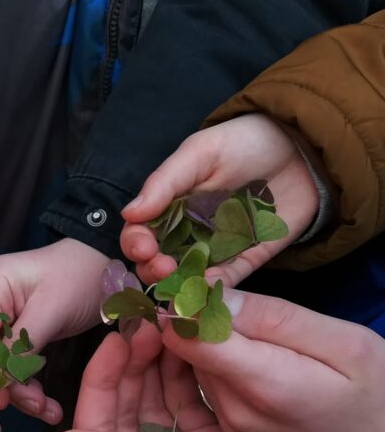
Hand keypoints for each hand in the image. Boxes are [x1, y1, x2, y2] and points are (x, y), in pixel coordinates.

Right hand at [0, 238, 111, 421]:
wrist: (109, 267)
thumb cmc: (82, 278)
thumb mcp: (52, 311)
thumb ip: (21, 345)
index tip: (4, 399)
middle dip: (7, 383)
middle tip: (36, 407)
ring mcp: (2, 314)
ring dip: (19, 388)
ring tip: (46, 409)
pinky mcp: (16, 328)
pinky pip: (12, 360)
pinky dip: (27, 380)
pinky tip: (44, 401)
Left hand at [57, 327, 297, 431]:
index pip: (93, 426)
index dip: (101, 378)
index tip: (117, 338)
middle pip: (119, 411)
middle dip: (129, 366)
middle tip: (147, 324)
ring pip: (149, 403)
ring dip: (153, 367)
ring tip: (167, 328)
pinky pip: (180, 406)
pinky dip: (180, 379)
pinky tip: (186, 349)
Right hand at [121, 115, 318, 286]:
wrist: (303, 146)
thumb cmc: (245, 141)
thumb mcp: (200, 153)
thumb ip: (164, 183)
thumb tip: (129, 214)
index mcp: (168, 206)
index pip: (140, 232)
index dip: (136, 243)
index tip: (144, 247)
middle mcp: (185, 232)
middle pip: (157, 262)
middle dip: (153, 270)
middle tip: (163, 268)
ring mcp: (215, 249)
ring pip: (185, 277)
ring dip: (178, 285)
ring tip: (182, 282)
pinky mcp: (245, 259)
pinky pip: (224, 281)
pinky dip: (213, 289)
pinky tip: (207, 287)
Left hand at [160, 288, 384, 431]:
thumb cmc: (376, 393)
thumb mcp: (344, 342)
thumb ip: (274, 318)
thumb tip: (209, 295)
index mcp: (265, 385)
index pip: (186, 339)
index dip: (183, 305)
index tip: (197, 281)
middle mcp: (236, 412)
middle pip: (187, 351)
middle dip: (194, 319)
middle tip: (219, 291)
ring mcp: (230, 427)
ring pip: (193, 367)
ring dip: (205, 341)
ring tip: (241, 323)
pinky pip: (206, 386)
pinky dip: (216, 363)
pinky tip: (245, 352)